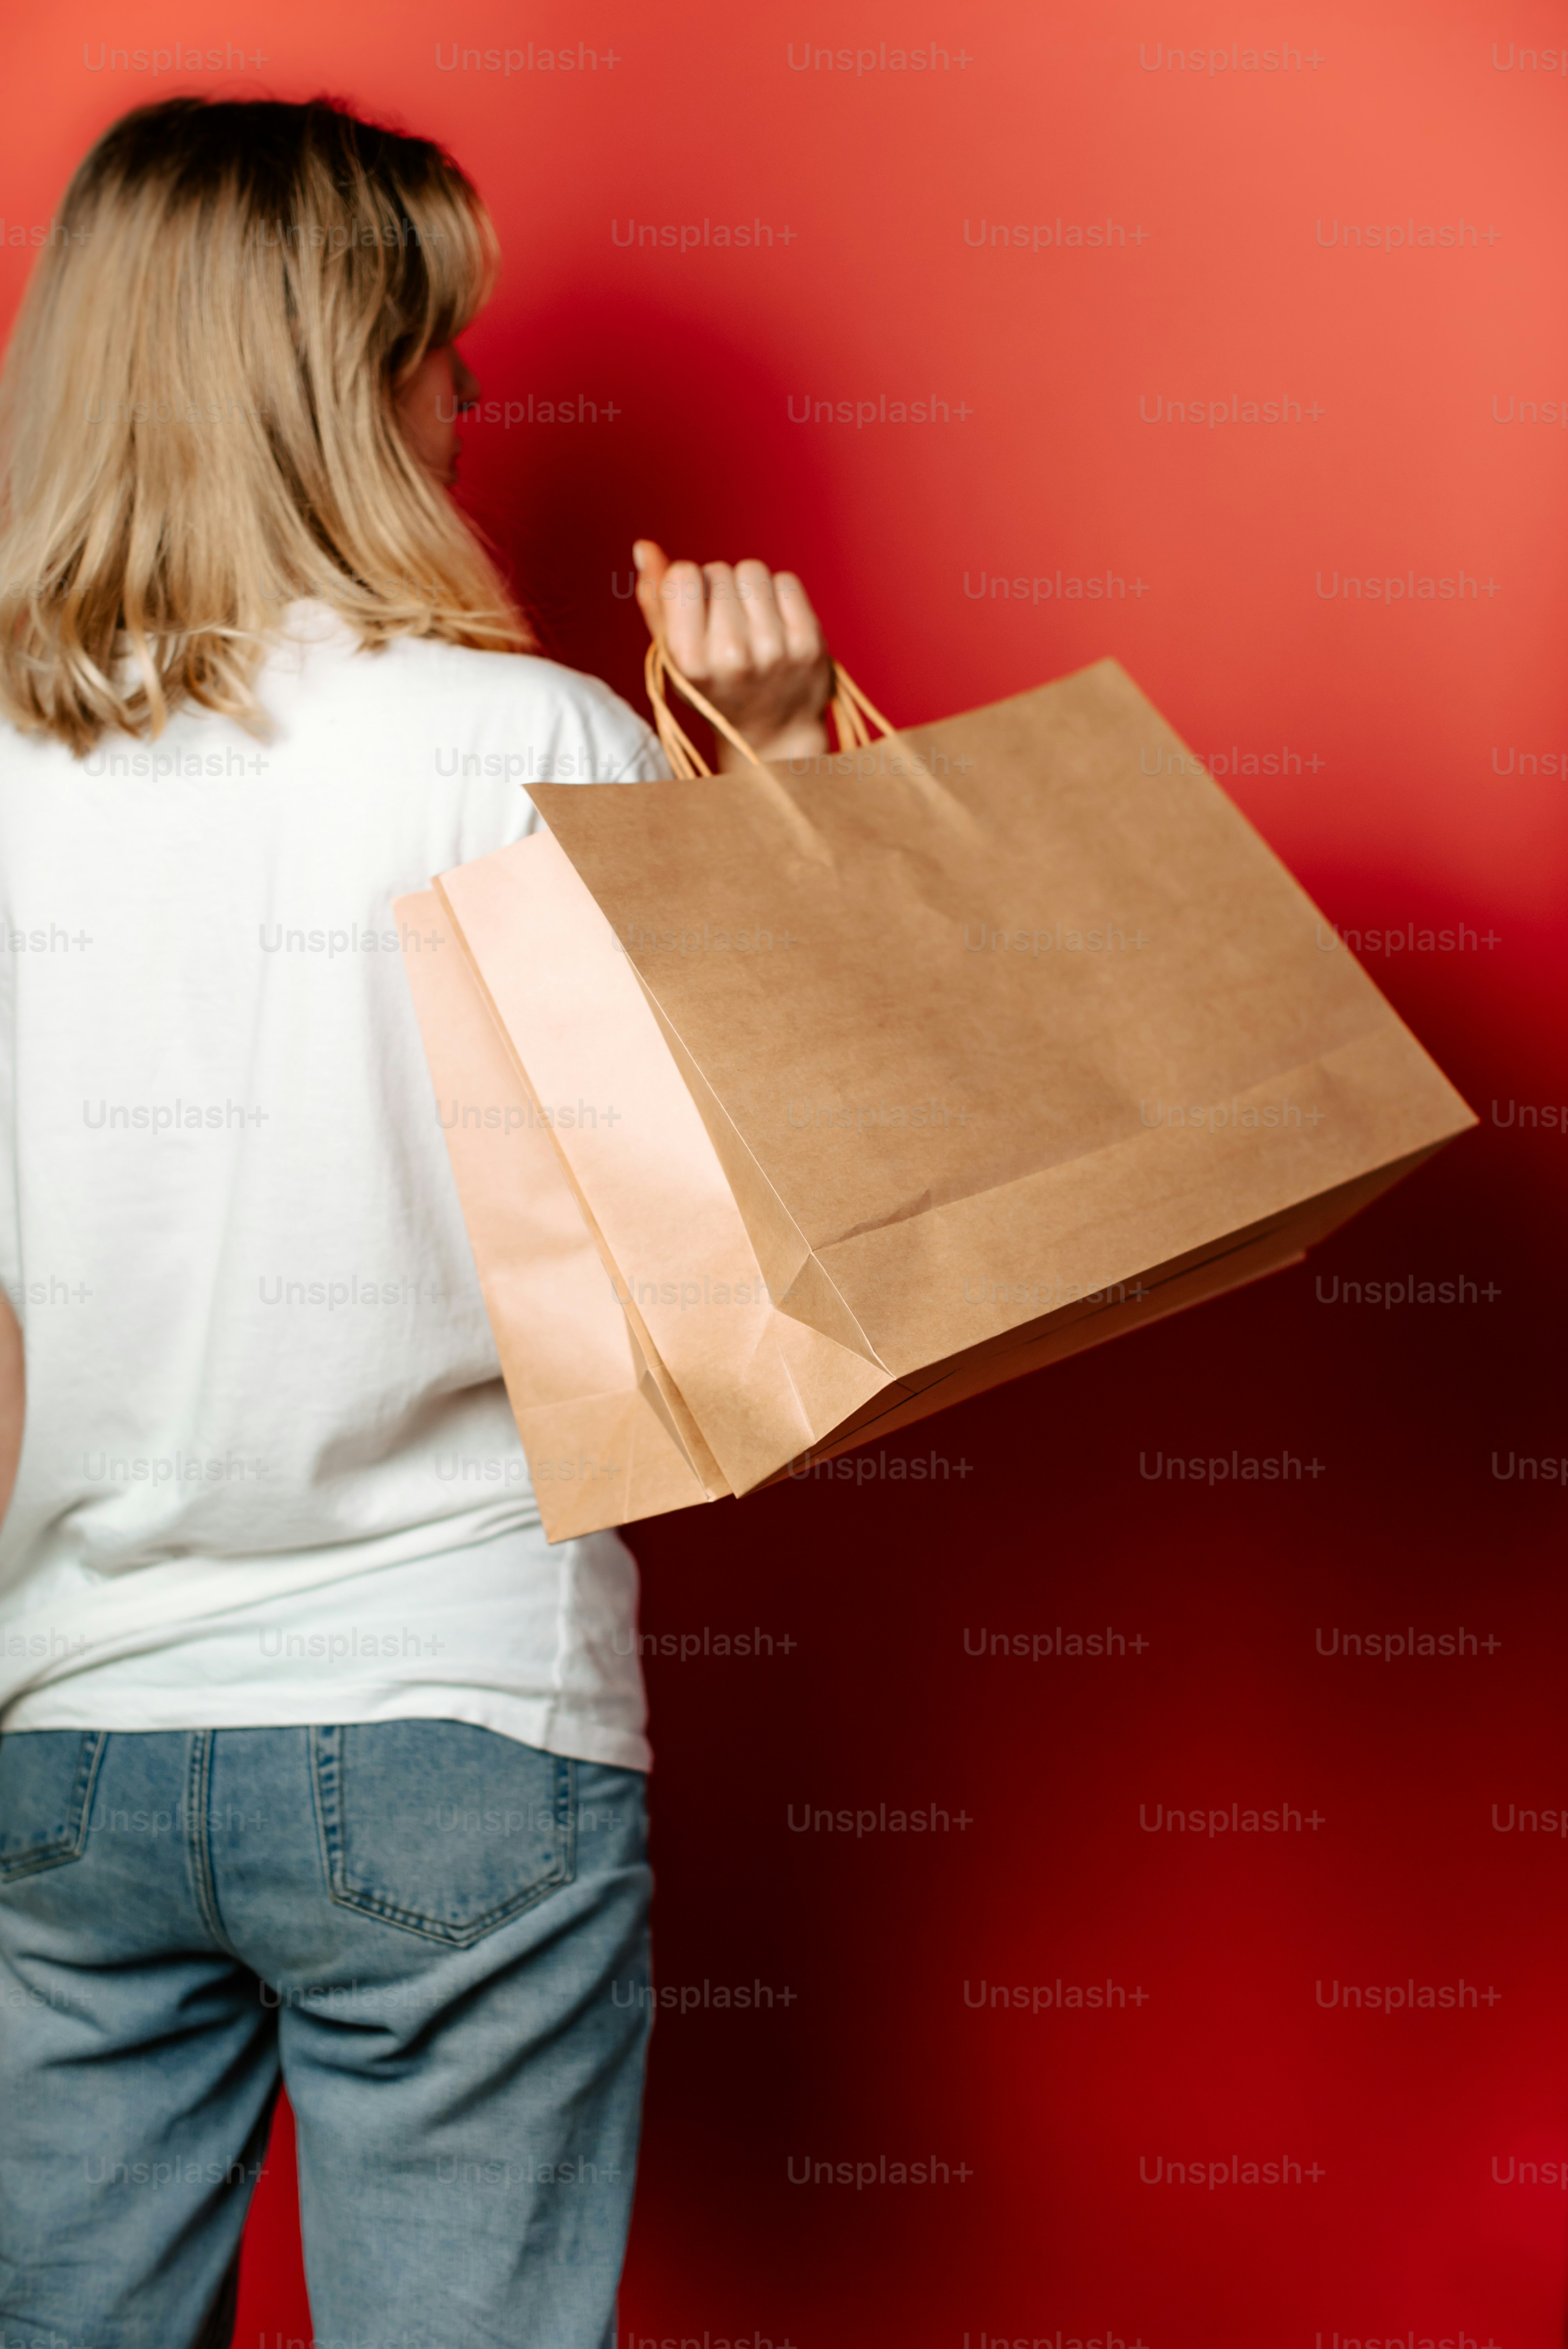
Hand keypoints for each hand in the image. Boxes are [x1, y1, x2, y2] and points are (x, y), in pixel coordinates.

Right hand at [632, 541, 832, 768]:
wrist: (773, 735)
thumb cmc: (716, 689)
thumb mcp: (675, 657)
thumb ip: (655, 601)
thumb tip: (644, 547)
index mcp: (690, 661)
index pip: (684, 575)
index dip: (688, 586)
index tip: (696, 613)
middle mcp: (732, 656)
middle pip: (719, 571)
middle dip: (719, 590)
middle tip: (727, 629)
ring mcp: (774, 649)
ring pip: (753, 571)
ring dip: (749, 590)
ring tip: (751, 625)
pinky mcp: (808, 643)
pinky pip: (786, 582)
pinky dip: (779, 596)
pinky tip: (776, 626)